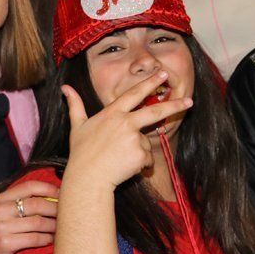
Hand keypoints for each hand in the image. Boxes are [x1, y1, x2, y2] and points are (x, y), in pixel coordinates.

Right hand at [0, 180, 58, 253]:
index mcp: (2, 198)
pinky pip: (33, 239)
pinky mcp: (5, 243)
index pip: (29, 186)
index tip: (62, 193)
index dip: (49, 188)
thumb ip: (22, 203)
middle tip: (67, 214)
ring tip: (62, 228)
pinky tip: (51, 240)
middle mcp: (0, 210)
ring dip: (54, 226)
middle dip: (55, 209)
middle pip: (36, 204)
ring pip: (37, 222)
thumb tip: (54, 196)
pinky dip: (46, 239)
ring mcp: (1, 227)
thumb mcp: (3, 212)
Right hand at [61, 71, 192, 190]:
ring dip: (138, 152)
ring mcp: (133, 138)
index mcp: (112, 113)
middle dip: (175, 105)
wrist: (87, 178)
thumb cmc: (81, 154)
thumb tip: (65, 87)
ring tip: (119, 159)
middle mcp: (125, 122)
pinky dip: (140, 165)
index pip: (134, 94)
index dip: (149, 83)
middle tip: (189, 100)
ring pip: (146, 142)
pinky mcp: (139, 154)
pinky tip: (125, 168)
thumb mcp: (77, 126)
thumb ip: (75, 105)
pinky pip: (146, 159)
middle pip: (155, 111)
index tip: (163, 74)